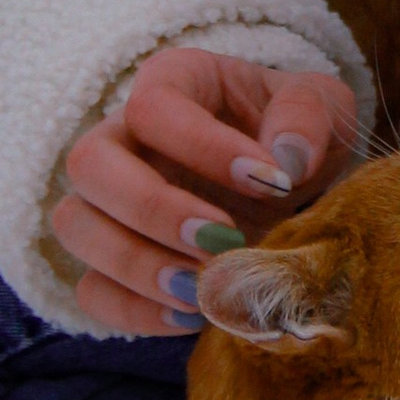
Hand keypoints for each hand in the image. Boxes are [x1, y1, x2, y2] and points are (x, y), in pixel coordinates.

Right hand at [53, 47, 360, 337]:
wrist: (297, 188)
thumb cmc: (299, 134)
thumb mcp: (323, 107)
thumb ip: (308, 117)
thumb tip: (284, 159)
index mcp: (173, 84)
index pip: (151, 105)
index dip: (201, 145)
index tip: (269, 181)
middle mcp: (124, 138)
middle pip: (89, 164)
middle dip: (152, 209)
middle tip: (221, 237)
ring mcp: (109, 202)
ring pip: (75, 226)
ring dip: (137, 264)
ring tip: (204, 287)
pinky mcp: (112, 262)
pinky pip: (92, 290)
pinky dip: (134, 310)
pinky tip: (194, 315)